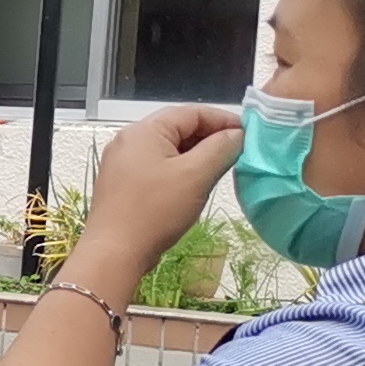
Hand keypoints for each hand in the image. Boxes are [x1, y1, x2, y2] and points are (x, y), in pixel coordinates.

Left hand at [69, 106, 241, 284]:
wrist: (114, 253)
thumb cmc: (156, 211)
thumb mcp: (196, 175)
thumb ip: (221, 148)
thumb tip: (238, 134)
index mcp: (144, 131)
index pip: (191, 112)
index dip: (223, 119)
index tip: (250, 134)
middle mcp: (128, 140)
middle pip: (178, 128)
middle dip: (211, 137)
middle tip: (238, 152)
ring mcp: (122, 163)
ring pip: (169, 148)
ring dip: (197, 154)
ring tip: (221, 167)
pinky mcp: (123, 183)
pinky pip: (158, 166)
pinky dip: (180, 169)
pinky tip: (195, 183)